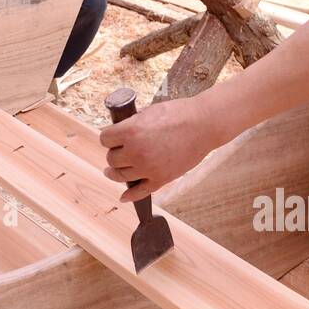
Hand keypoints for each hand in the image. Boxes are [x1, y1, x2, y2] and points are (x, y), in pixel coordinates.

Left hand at [98, 96, 219, 201]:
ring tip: (112, 171)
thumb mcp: (148, 112)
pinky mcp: (161, 179)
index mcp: (130, 131)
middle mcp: (136, 151)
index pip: (105, 139)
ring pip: (121, 175)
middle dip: (114, 154)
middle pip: (111, 159)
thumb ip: (132, 124)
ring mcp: (148, 168)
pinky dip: (130, 196)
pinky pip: (140, 192)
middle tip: (118, 151)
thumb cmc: (178, 114)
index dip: (108, 138)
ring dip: (115, 172)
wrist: (203, 125)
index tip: (111, 139)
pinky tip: (123, 197)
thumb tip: (121, 131)